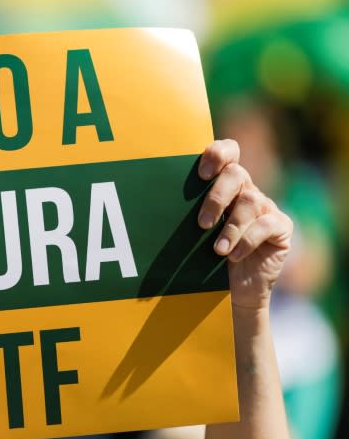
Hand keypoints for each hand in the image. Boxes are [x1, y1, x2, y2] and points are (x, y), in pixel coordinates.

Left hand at [197, 139, 293, 309]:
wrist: (235, 288)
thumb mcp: (195, 232)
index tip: (201, 174)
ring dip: (231, 227)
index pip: (228, 151)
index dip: (218, 154)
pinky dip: (246, 241)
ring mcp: (266, 207)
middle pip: (236, 173)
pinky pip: (266, 224)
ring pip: (251, 201)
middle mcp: (247, 190)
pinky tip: (233, 256)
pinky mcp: (281, 226)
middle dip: (216, 198)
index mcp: (225, 184)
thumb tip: (156, 204)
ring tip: (218, 250)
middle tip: (202, 224)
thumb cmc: (208, 256)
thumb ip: (187, 213)